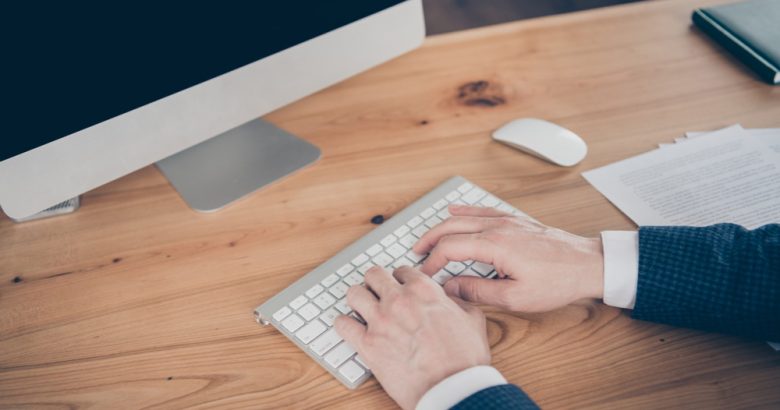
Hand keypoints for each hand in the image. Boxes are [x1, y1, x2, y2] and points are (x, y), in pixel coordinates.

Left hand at [334, 266, 489, 409]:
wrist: (452, 388)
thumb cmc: (464, 359)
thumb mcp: (473, 320)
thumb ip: (458, 301)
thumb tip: (449, 297)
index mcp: (424, 291)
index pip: (402, 271)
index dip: (401, 279)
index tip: (400, 286)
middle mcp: (398, 300)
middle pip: (373, 275)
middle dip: (376, 282)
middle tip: (378, 292)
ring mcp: (379, 321)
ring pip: (353, 294)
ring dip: (357, 299)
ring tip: (361, 307)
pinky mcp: (367, 345)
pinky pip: (342, 324)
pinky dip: (344, 324)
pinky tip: (350, 327)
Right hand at [412, 204, 603, 311]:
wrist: (589, 264)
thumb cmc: (557, 281)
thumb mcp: (515, 296)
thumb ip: (478, 291)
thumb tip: (451, 287)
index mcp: (494, 245)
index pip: (450, 248)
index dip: (432, 262)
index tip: (424, 275)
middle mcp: (498, 227)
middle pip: (451, 227)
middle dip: (430, 240)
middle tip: (416, 254)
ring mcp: (508, 220)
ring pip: (465, 217)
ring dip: (443, 226)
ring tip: (428, 238)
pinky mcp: (516, 220)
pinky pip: (483, 210)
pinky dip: (464, 211)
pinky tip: (455, 210)